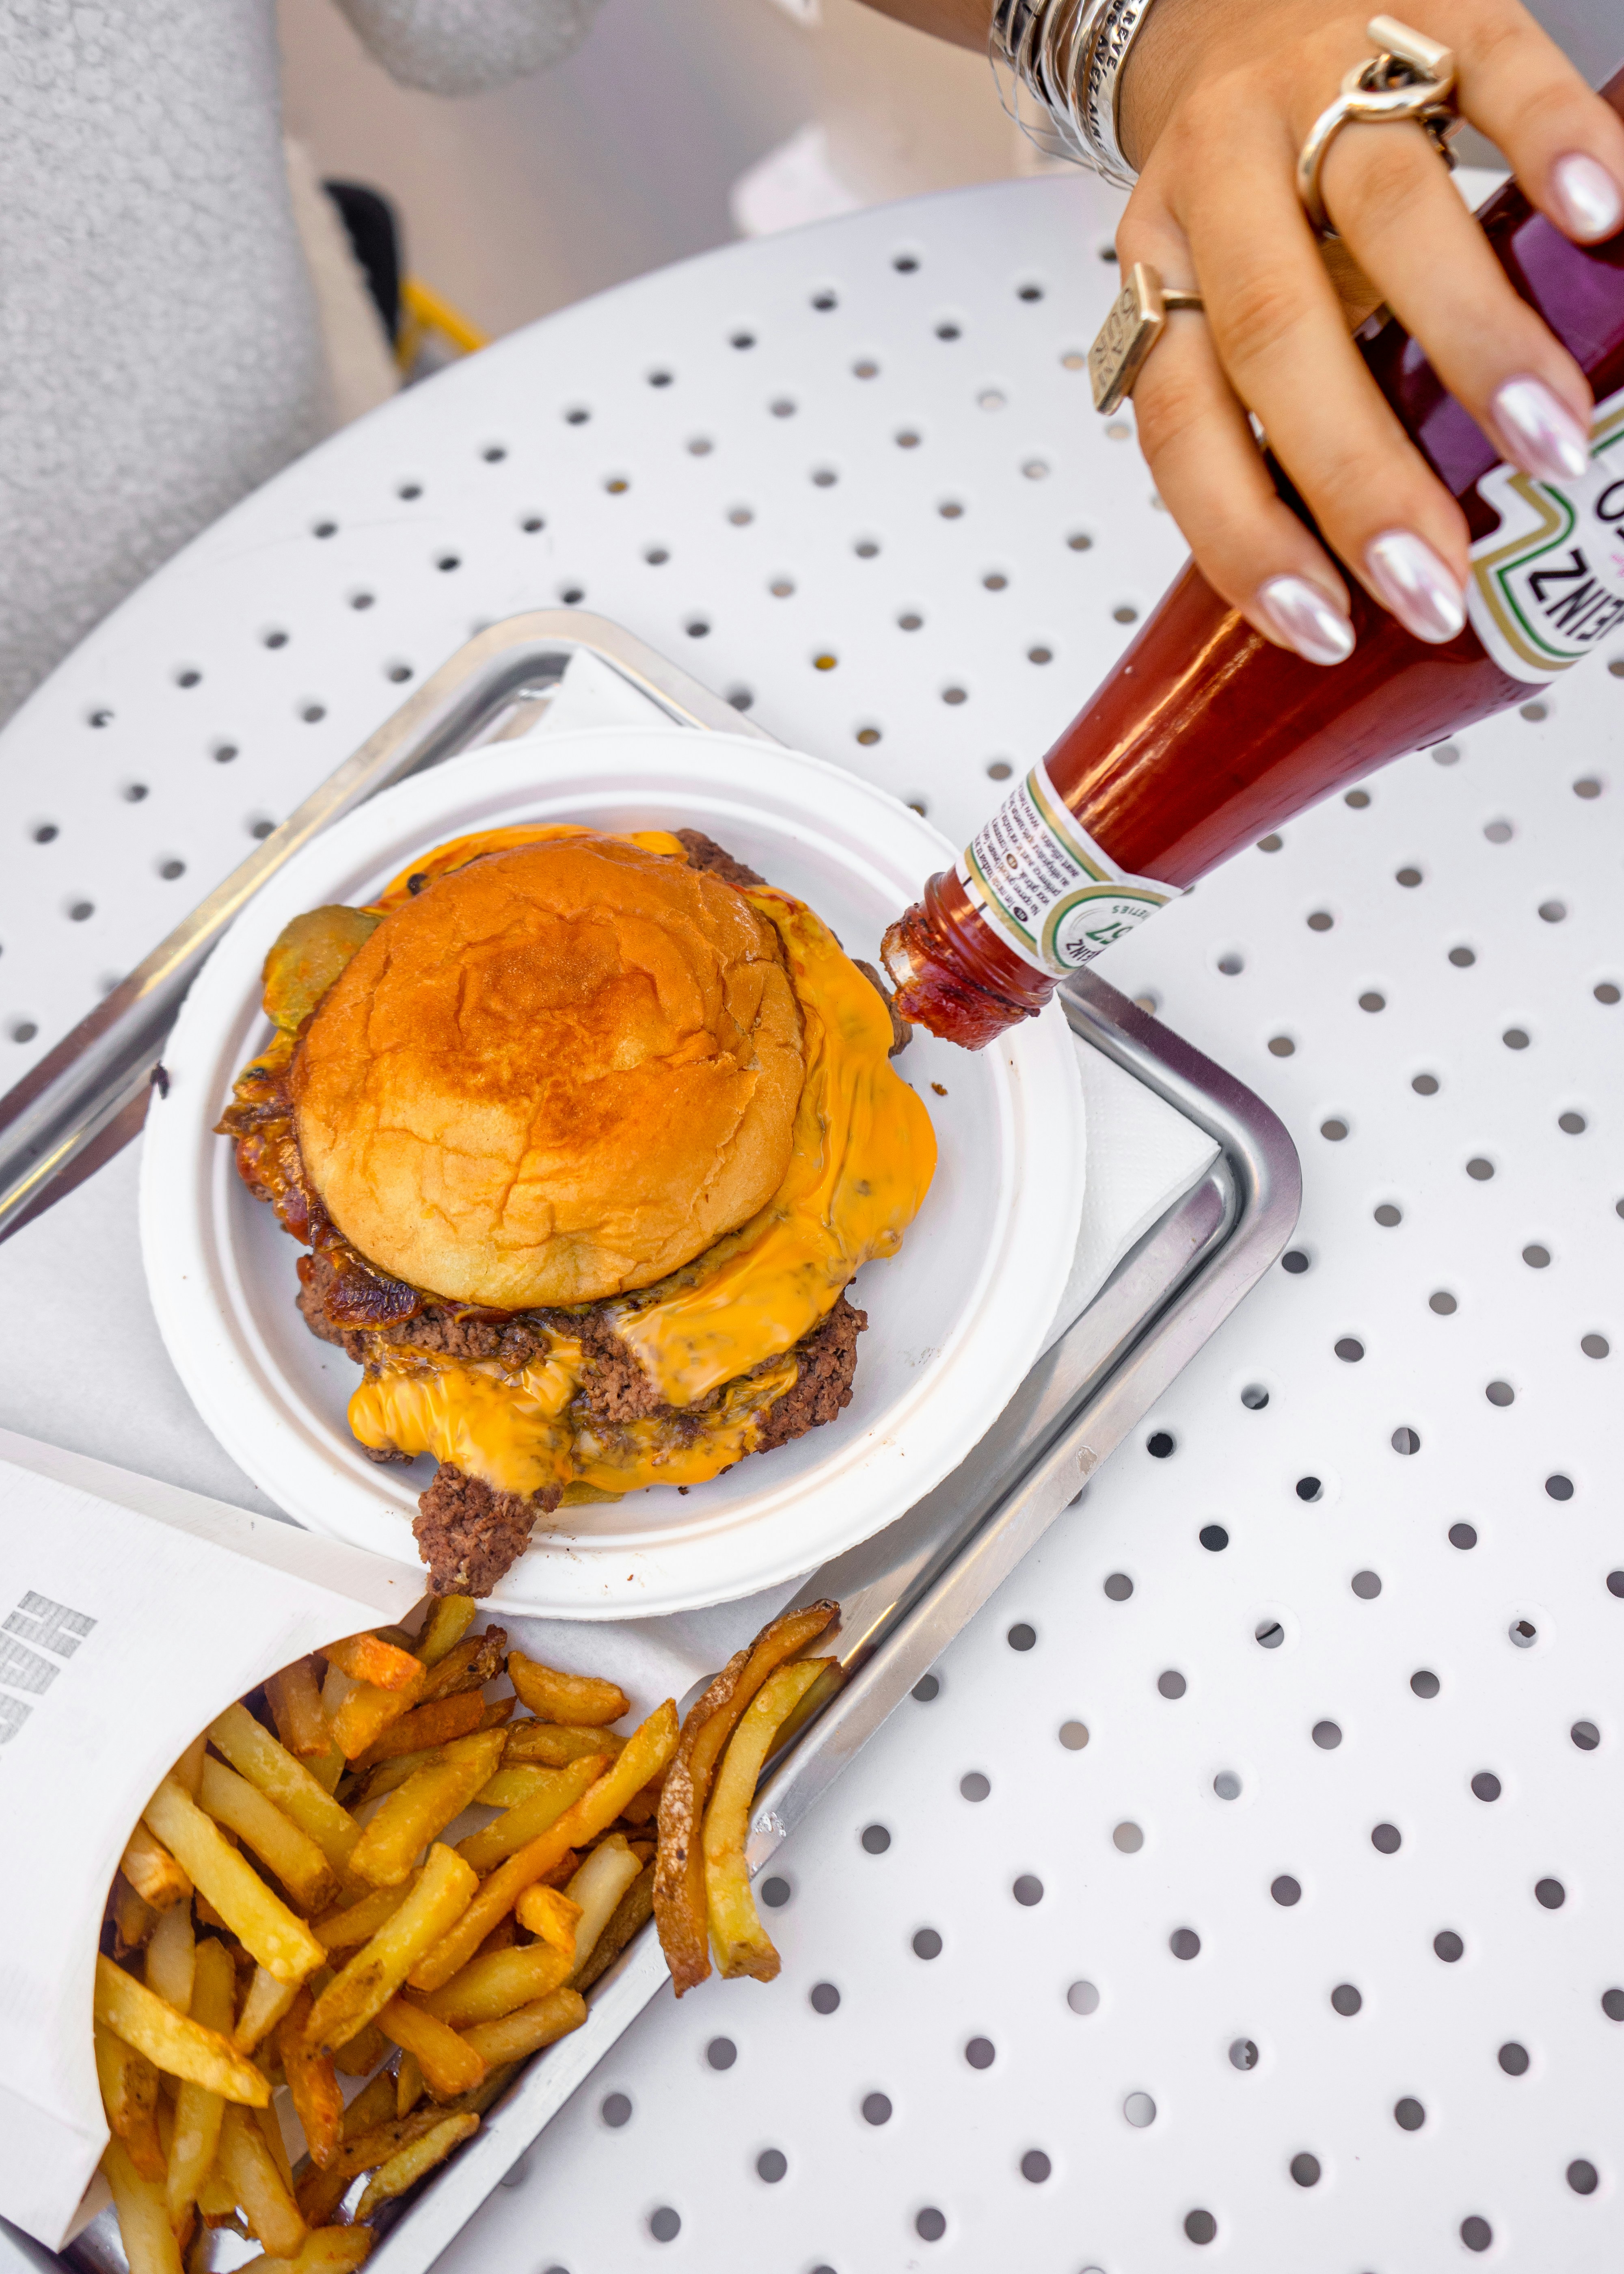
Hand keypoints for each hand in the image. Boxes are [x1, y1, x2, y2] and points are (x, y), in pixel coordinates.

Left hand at [1116, 0, 1623, 661]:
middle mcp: (1222, 181)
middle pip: (1278, 334)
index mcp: (1161, 273)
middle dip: (1362, 473)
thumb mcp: (1228, 311)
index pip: (1183, 425)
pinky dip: (1547, 141)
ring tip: (1547, 442)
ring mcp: (1318, 89)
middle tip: (1439, 575)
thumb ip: (1276, 420)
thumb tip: (1357, 575)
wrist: (1237, 7)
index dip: (1242, 536)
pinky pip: (1487, 69)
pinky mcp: (1422, 11)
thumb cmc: (1251, 199)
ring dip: (1473, 338)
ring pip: (1387, 212)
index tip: (1323, 625)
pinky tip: (1599, 216)